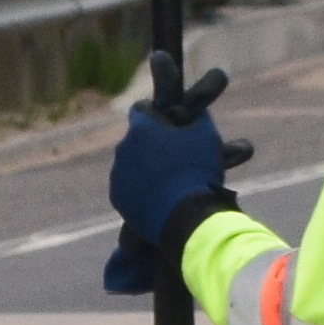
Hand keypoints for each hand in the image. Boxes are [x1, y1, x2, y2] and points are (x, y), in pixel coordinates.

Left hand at [102, 69, 253, 294]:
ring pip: (132, 163)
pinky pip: (129, 187)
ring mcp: (118, 173)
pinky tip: (162, 198)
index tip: (169, 123)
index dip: (157, 114)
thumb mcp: (206, 136)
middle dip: (153, 144)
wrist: (185, 217)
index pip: (142, 108)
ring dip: (147, 167)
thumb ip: (197, 116)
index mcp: (142, 126)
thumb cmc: (197, 171)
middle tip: (175, 156)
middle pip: (138, 139)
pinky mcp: (117, 197)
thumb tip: (196, 107)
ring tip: (172, 181)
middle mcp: (124, 146)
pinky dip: (142, 190)